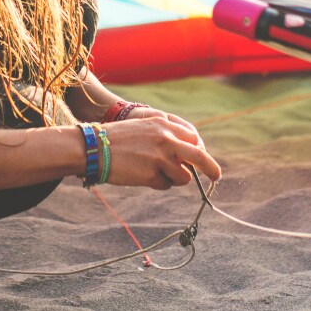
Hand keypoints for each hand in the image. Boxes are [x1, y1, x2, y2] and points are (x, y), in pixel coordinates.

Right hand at [101, 109, 221, 189]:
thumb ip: (166, 137)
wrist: (94, 147)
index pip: (194, 138)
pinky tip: (141, 176)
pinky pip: (165, 185)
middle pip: (199, 156)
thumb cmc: (117, 139)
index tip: (204, 161)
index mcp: (164, 124)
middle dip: (211, 168)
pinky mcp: (151, 174)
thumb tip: (187, 157)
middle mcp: (165, 138)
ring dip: (174, 179)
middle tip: (217, 176)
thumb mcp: (145, 128)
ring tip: (155, 173)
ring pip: (183, 176)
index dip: (200, 151)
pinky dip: (157, 184)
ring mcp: (160, 157)